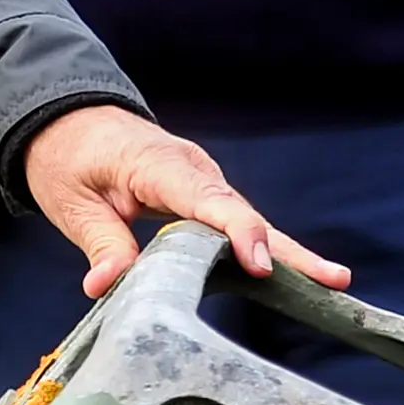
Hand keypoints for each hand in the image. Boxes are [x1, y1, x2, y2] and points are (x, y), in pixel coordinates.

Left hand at [20, 104, 348, 298]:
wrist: (69, 118)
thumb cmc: (67, 156)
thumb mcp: (71, 202)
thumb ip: (99, 243)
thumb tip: (106, 286)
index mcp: (159, 165)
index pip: (207, 201)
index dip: (238, 232)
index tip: (259, 264)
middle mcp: (193, 171)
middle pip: (244, 214)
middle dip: (289, 250)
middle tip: (336, 280)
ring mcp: (202, 182)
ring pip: (248, 222)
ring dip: (286, 254)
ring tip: (332, 286)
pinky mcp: (202, 196)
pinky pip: (234, 225)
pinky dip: (262, 250)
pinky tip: (294, 281)